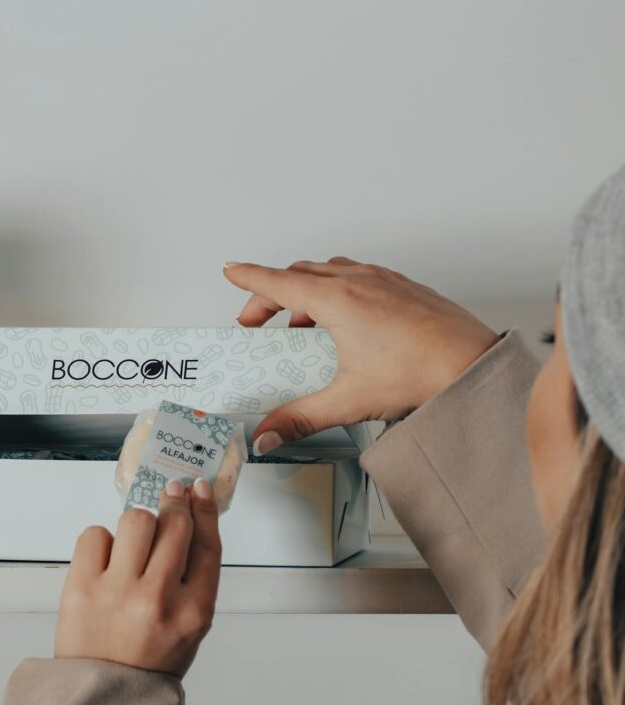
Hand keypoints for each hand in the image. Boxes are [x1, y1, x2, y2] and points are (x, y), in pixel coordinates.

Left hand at [55, 479, 220, 677]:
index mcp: (194, 611)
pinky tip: (106, 562)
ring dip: (138, 525)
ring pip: (136, 520)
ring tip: (133, 545)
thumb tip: (188, 518)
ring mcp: (118, 592)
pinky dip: (102, 541)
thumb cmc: (148, 660)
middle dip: (174, 504)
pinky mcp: (81, 588)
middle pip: (174, 524)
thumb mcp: (190, 625)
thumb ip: (194, 577)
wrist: (102, 697)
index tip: (198, 490)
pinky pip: (95, 534)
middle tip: (170, 498)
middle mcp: (158, 598)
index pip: (207, 543)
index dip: (204, 509)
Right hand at [223, 258, 497, 450]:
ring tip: (302, 325)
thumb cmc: (422, 371)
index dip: (248, 278)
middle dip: (272, 293)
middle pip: (300, 274)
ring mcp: (384, 280)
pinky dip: (338, 291)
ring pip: (331, 271)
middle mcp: (358, 280)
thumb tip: (268, 434)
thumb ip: (300, 418)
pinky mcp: (404, 288)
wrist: (474, 364)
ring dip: (307, 291)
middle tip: (258, 321)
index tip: (230, 271)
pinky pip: (359, 277)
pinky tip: (346, 324)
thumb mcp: (348, 400)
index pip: (278, 281)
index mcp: (337, 299)